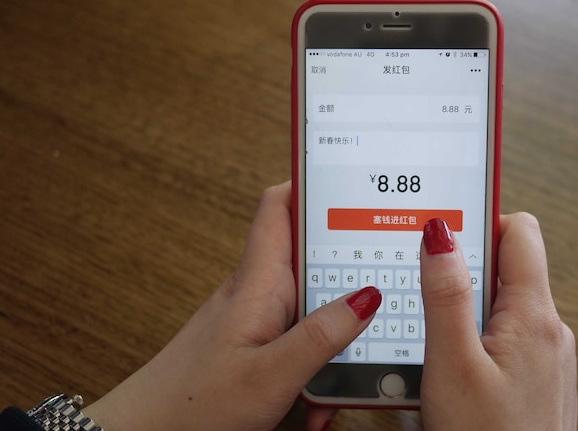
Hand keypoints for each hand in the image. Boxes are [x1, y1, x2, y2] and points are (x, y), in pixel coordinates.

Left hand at [83, 181, 380, 430]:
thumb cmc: (192, 405)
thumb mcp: (270, 374)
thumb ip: (320, 334)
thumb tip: (367, 295)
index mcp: (258, 282)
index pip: (280, 206)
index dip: (312, 180)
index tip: (354, 171)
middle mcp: (258, 291)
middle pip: (312, 254)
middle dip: (349, 272)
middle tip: (385, 284)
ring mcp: (258, 316)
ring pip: (313, 301)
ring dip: (336, 332)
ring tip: (346, 371)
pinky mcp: (259, 341)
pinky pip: (301, 335)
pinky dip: (318, 359)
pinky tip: (320, 394)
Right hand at [419, 216, 577, 429]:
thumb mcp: (452, 364)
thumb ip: (446, 294)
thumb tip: (440, 232)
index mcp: (535, 316)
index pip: (521, 231)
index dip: (481, 220)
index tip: (443, 226)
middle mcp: (550, 329)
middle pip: (509, 266)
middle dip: (464, 271)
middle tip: (423, 286)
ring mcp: (548, 356)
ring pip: (504, 305)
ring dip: (467, 308)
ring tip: (431, 334)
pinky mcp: (538, 378)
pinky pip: (507, 337)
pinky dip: (478, 338)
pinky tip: (452, 364)